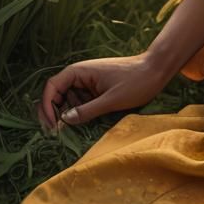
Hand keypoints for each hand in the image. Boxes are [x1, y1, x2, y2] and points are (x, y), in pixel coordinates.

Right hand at [37, 53, 170, 133]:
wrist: (158, 70)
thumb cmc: (137, 82)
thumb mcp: (111, 100)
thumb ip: (86, 111)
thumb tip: (63, 121)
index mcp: (80, 71)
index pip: (51, 87)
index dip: (46, 106)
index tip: (51, 126)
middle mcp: (81, 74)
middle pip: (56, 94)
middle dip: (54, 113)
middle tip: (57, 134)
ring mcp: (89, 82)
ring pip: (68, 100)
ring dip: (67, 114)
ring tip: (70, 131)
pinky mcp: (97, 89)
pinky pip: (81, 102)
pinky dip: (79, 113)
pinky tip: (83, 124)